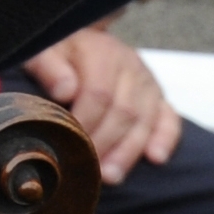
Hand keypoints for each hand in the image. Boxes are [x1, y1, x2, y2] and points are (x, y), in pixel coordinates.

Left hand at [23, 25, 179, 171]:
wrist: (80, 38)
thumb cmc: (58, 50)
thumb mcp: (43, 51)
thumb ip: (50, 68)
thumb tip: (64, 91)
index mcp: (102, 53)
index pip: (98, 94)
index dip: (85, 123)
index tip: (69, 145)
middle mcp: (130, 66)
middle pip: (124, 111)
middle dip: (106, 144)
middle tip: (89, 170)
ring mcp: (147, 82)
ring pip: (145, 120)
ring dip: (128, 151)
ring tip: (111, 176)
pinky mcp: (158, 96)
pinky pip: (169, 118)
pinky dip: (165, 139)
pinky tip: (156, 158)